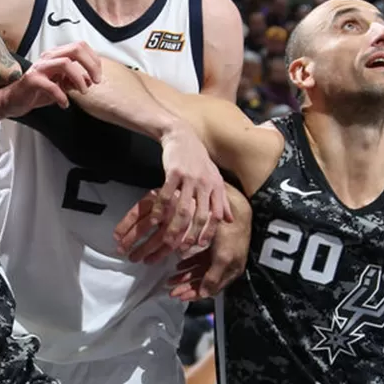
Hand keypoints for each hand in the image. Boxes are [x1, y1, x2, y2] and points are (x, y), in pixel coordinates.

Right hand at [0, 42, 100, 126]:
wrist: (14, 101)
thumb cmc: (37, 92)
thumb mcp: (61, 86)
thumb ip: (75, 81)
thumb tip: (91, 80)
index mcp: (57, 55)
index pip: (80, 47)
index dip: (94, 60)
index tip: (98, 76)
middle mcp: (49, 57)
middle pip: (76, 49)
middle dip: (91, 65)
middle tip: (96, 81)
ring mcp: (40, 68)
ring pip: (66, 64)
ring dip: (79, 79)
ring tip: (82, 92)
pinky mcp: (32, 80)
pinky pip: (51, 85)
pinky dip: (62, 96)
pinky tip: (64, 104)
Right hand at [114, 126, 230, 261]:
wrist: (182, 135)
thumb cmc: (198, 159)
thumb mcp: (214, 177)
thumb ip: (222, 199)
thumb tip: (229, 219)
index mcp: (216, 186)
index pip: (216, 215)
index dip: (209, 232)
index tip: (201, 245)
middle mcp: (205, 183)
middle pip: (200, 216)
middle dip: (191, 235)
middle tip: (182, 248)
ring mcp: (190, 178)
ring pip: (182, 209)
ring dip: (175, 228)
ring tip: (167, 241)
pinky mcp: (174, 172)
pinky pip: (166, 196)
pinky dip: (160, 211)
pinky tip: (154, 221)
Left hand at [164, 190, 251, 299]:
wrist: (236, 212)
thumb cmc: (231, 235)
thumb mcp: (223, 258)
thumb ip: (213, 277)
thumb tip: (204, 294)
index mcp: (230, 272)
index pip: (211, 289)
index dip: (195, 294)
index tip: (181, 297)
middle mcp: (225, 266)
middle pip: (203, 281)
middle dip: (187, 287)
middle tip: (172, 291)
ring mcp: (219, 257)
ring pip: (199, 271)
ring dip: (185, 276)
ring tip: (171, 279)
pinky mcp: (214, 247)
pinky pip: (199, 259)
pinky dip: (189, 263)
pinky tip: (179, 266)